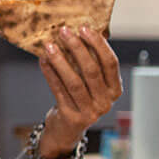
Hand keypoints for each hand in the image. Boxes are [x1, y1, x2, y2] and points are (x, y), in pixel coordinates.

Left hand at [36, 26, 121, 158]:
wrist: (67, 130)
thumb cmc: (79, 99)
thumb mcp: (91, 84)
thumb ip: (90, 63)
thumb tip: (78, 32)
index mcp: (115, 90)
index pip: (111, 63)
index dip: (98, 44)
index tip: (84, 28)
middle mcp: (106, 102)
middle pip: (92, 70)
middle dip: (77, 48)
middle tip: (64, 32)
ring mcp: (90, 112)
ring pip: (74, 82)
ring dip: (60, 61)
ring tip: (49, 45)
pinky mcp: (72, 117)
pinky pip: (59, 91)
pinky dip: (50, 74)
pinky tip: (43, 60)